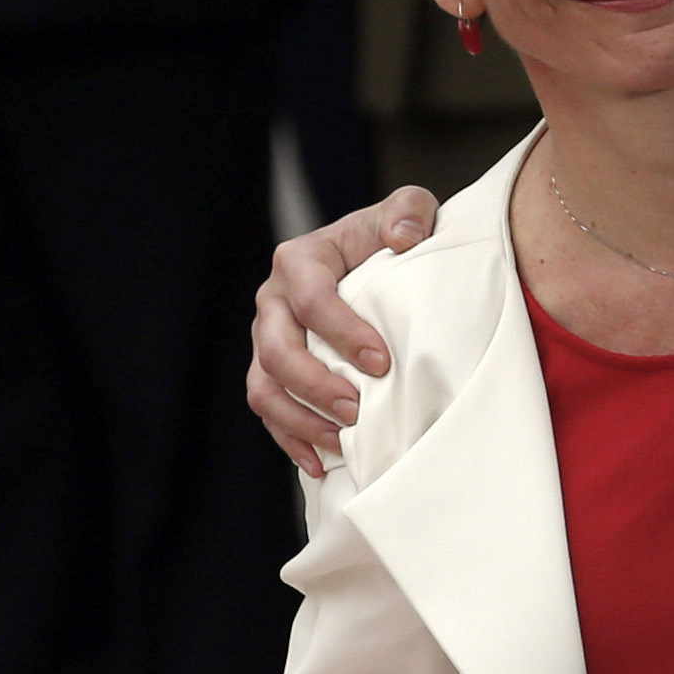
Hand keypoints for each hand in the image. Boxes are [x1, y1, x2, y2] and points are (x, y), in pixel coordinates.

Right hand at [244, 188, 442, 476]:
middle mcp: (274, 300)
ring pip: (264, 387)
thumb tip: (405, 235)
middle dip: (316, 386)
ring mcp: (268, 338)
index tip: (381, 363)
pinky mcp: (272, 371)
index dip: (343, 333)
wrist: (374, 261)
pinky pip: (269, 411)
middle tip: (358, 411)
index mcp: (301, 260)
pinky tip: (320, 462)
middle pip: (278, 350)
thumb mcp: (407, 210)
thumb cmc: (391, 238)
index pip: (312, 300)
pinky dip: (291, 439)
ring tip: (341, 442)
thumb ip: (409, 211)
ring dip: (300, 420)